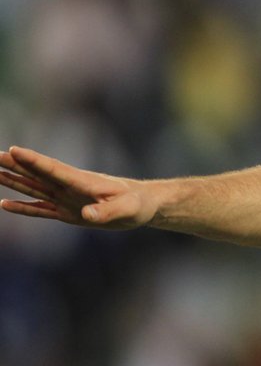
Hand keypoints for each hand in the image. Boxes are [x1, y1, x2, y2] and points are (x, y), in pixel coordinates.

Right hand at [0, 146, 153, 228]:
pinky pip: (41, 209)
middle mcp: (70, 188)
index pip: (54, 169)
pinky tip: (5, 204)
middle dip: (14, 165)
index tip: (14, 149)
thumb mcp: (127, 209)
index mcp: (83, 182)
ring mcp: (66, 199)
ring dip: (13, 181)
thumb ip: (108, 211)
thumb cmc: (137, 204)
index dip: (34, 161)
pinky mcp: (67, 212)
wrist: (142, 206)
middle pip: (37, 175)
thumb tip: (87, 215)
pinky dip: (23, 207)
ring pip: (34, 189)